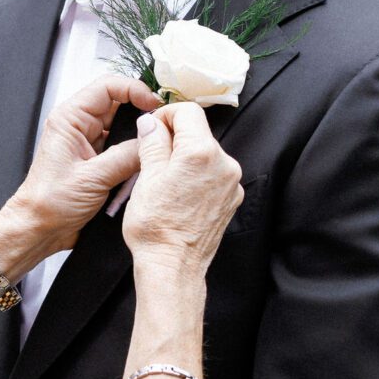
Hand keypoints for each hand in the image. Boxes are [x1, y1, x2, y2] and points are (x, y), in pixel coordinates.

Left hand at [8, 75, 162, 258]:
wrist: (39, 230)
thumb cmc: (49, 203)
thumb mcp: (92, 178)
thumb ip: (126, 157)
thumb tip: (152, 142)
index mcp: (70, 119)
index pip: (108, 86)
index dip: (135, 90)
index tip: (154, 106)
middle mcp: (80, 127)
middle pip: (121, 106)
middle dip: (142, 117)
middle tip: (161, 129)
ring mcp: (90, 144)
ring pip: (125, 130)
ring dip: (138, 141)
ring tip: (152, 151)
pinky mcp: (98, 162)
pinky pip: (124, 151)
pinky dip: (135, 158)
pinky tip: (142, 168)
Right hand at [122, 103, 243, 274]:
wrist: (174, 267)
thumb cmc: (156, 227)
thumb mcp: (146, 178)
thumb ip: (152, 143)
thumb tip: (151, 123)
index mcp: (201, 152)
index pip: (188, 111)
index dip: (166, 115)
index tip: (152, 129)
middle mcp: (224, 163)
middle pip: (199, 133)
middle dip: (175, 139)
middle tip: (152, 157)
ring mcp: (231, 182)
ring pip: (206, 155)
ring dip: (186, 158)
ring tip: (165, 181)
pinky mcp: (232, 199)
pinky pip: (214, 175)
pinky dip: (198, 176)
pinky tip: (180, 195)